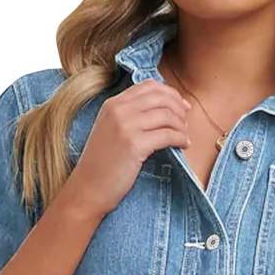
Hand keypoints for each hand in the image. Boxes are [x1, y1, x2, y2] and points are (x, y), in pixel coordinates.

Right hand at [62, 78, 190, 218]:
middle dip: (179, 108)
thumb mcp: (110, 131)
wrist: (87, 188)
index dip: (170, 94)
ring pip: (166, 115)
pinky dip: (180, 139)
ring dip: (181, 125)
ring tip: (184, 137)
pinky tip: (183, 145)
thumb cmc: (102, 166)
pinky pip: (167, 135)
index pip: (149, 86)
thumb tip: (161, 111)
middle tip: (186, 122)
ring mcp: (125, 126)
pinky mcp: (134, 145)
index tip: (182, 107)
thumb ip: (129, 117)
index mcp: (113, 104)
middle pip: (161, 97)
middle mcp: (119, 110)